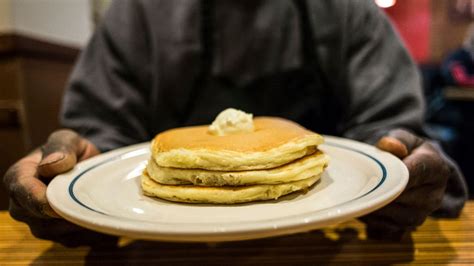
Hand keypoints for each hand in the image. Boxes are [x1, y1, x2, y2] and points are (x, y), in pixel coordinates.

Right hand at [3, 129, 116, 246]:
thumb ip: (60, 147)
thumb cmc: (72, 151)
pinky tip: (102, 216)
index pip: (23, 192)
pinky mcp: (57, 236)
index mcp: (18, 178)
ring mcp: (39, 224)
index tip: (64, 199)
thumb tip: (50, 165)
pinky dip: (90, 230)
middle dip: (68, 212)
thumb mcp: (68, 139)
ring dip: (80, 222)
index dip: (42, 199)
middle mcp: (22, 206)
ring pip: (59, 233)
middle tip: (93, 202)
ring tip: (100, 206)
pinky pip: (74, 240)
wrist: (85, 167)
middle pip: (41, 219)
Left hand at [360, 129, 448, 239]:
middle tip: (358, 183)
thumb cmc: (407, 151)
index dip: (393, 173)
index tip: (375, 171)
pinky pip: (384, 225)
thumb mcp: (404, 139)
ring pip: (391, 214)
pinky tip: (360, 204)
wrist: (414, 170)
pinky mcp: (407, 226)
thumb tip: (391, 146)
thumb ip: (397, 140)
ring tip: (357, 193)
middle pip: (400, 196)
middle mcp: (433, 196)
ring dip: (372, 205)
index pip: (414, 173)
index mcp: (437, 170)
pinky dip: (369, 216)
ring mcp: (421, 214)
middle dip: (378, 190)